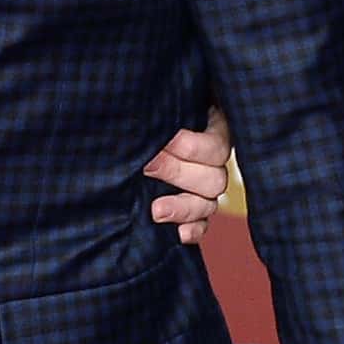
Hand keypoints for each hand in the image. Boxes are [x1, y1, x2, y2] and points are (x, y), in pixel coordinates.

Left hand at [146, 106, 232, 245]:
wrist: (127, 131)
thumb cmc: (147, 116)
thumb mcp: (162, 110)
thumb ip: (163, 115)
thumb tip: (151, 113)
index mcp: (212, 133)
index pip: (216, 147)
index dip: (192, 147)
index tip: (165, 141)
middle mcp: (211, 164)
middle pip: (214, 178)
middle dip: (178, 172)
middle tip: (148, 166)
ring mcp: (202, 190)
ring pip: (208, 204)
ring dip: (183, 207)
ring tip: (155, 210)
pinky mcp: (191, 212)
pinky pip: (201, 226)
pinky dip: (191, 231)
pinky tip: (177, 234)